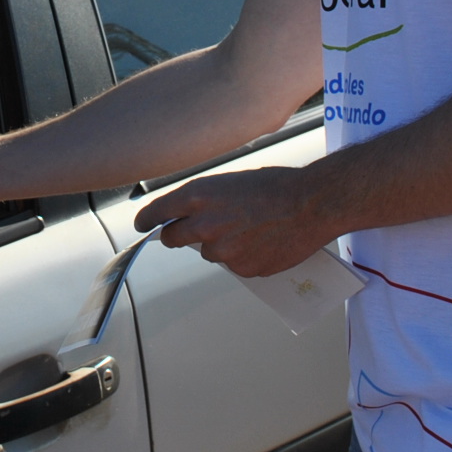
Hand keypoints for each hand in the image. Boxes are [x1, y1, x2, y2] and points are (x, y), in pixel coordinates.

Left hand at [134, 165, 336, 277]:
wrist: (310, 204)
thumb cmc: (276, 186)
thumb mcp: (231, 183)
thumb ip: (207, 200)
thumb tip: (194, 216)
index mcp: (199, 196)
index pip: (158, 211)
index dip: (146, 220)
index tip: (141, 225)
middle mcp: (204, 224)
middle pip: (173, 238)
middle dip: (178, 236)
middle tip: (189, 233)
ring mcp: (222, 250)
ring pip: (208, 253)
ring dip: (220, 245)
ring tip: (248, 230)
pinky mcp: (242, 269)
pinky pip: (234, 266)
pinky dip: (243, 258)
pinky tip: (262, 243)